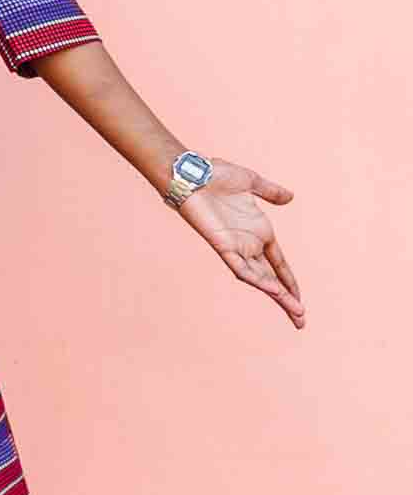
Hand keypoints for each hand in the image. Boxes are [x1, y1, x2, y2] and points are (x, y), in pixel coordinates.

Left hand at [175, 157, 304, 328]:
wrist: (192, 173)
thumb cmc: (216, 176)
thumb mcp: (251, 183)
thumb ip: (270, 192)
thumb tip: (290, 198)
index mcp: (260, 232)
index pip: (279, 265)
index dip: (290, 282)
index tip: (301, 300)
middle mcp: (249, 244)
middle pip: (272, 279)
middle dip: (287, 299)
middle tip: (301, 321)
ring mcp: (237, 247)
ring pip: (260, 279)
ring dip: (277, 294)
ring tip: (295, 312)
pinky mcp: (223, 246)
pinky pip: (242, 268)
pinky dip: (257, 279)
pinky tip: (272, 290)